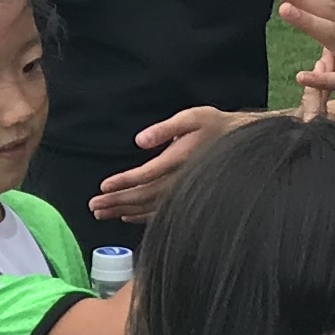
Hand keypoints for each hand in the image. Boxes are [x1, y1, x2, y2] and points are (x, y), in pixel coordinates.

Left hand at [94, 104, 264, 220]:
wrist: (241, 141)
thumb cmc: (214, 125)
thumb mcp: (192, 117)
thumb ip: (165, 129)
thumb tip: (140, 141)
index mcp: (179, 160)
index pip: (146, 175)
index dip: (123, 182)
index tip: (103, 187)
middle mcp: (180, 180)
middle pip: (143, 196)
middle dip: (116, 201)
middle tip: (93, 206)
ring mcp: (183, 191)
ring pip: (149, 207)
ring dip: (122, 210)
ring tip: (101, 213)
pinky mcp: (186, 196)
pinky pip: (161, 212)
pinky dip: (141, 216)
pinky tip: (125, 217)